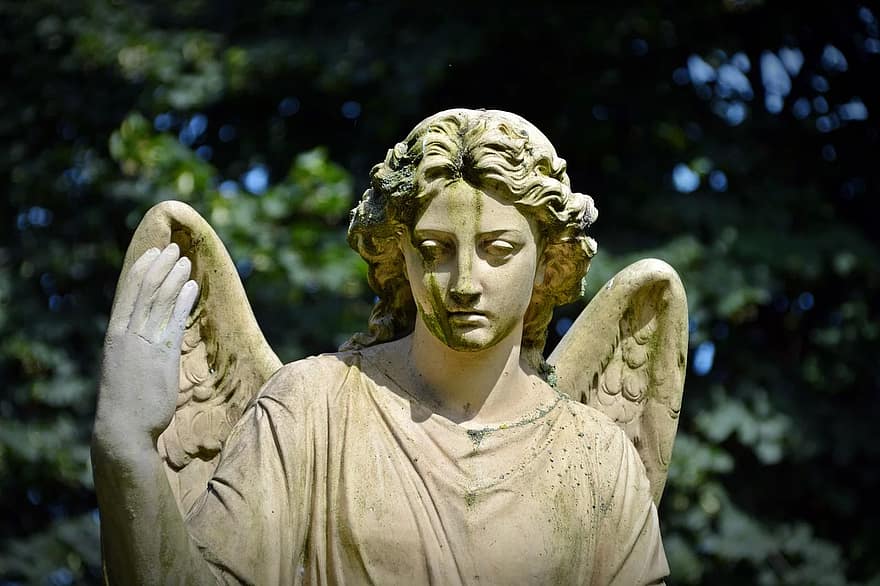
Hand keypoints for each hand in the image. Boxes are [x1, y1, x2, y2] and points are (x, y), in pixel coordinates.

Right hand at [94, 243, 198, 454]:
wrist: (122, 430)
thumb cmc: (126, 404)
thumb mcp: (125, 369)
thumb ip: (136, 349)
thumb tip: (149, 338)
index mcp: (115, 336)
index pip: (128, 293)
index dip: (142, 269)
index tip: (154, 253)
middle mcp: (127, 335)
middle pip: (145, 290)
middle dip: (161, 266)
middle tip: (175, 250)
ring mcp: (143, 344)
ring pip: (159, 300)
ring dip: (174, 278)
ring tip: (186, 262)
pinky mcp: (161, 357)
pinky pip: (174, 320)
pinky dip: (183, 300)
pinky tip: (192, 287)